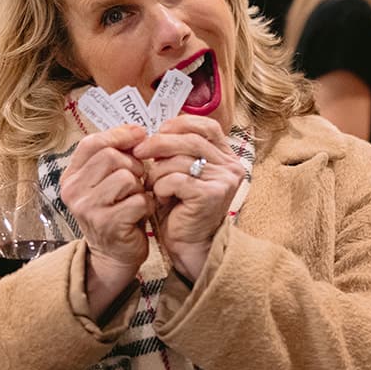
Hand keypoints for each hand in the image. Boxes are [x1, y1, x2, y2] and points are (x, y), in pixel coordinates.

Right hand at [60, 124, 151, 279]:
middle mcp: (73, 191)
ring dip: (141, 186)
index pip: (91, 143)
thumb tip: (137, 131)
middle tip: (138, 179)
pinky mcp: (107, 224)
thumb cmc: (116, 213)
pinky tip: (142, 212)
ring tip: (137, 197)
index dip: (118, 135)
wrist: (114, 255)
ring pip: (126, 177)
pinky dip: (147, 204)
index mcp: (71, 177)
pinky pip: (138, 199)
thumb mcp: (107, 182)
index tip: (139, 135)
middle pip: (111, 157)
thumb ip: (115, 156)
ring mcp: (88, 208)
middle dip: (133, 164)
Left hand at [134, 116, 245, 282]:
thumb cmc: (182, 208)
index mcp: (227, 157)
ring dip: (158, 172)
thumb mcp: (181, 172)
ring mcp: (224, 180)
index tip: (158, 131)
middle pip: (190, 139)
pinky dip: (161, 187)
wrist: (189, 244)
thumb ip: (177, 150)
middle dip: (159, 143)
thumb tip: (152, 131)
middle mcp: (231, 166)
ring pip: (179, 160)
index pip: (206, 126)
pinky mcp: (211, 195)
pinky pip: (175, 179)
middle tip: (138, 151)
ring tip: (154, 187)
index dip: (180, 125)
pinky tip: (162, 199)